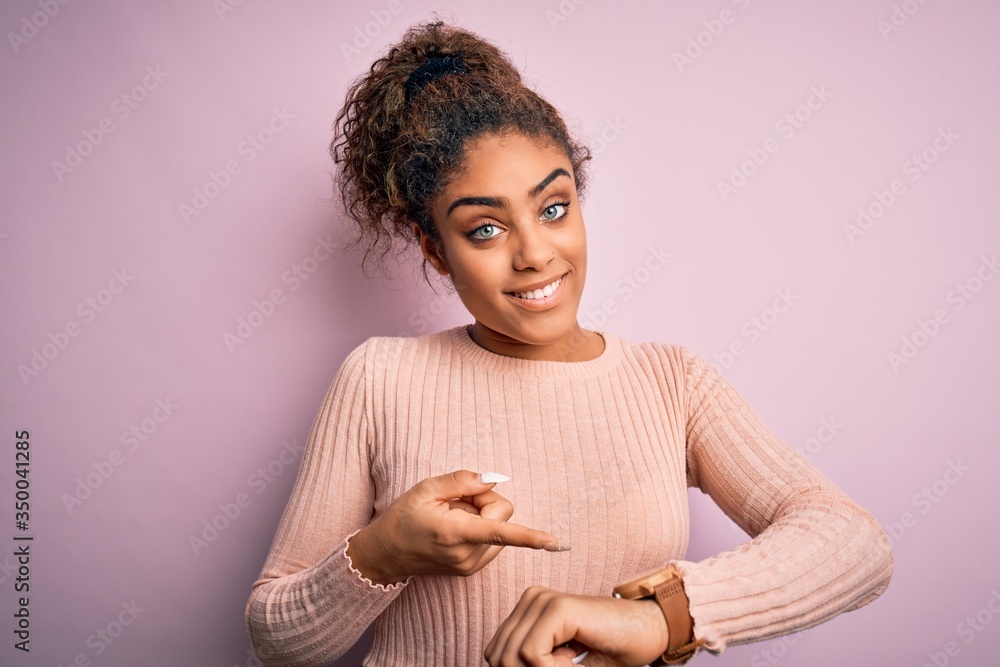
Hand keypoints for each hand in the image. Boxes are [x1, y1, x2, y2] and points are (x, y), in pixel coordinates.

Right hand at [347, 470, 565, 583]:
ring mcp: (471, 565)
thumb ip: (462, 480)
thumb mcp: (426, 488)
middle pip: (503, 514)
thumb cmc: (404, 516)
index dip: (529, 536)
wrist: (386, 554)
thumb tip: (494, 480)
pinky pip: (493, 538)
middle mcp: (467, 554)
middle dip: (485, 500)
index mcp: (455, 533)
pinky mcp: (472, 569)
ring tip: (451, 517)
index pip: (499, 531)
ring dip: (481, 515)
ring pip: (500, 526)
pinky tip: (455, 528)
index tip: (554, 542)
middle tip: (455, 501)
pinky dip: (479, 527)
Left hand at [485, 587, 668, 666]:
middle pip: (498, 656)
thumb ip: (531, 665)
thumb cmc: (611, 649)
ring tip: (573, 663)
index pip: (495, 653)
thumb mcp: (558, 662)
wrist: (651, 631)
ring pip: (511, 657)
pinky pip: (531, 654)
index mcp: (527, 609)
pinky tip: (577, 660)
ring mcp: (543, 599)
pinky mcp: (558, 608)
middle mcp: (531, 598)